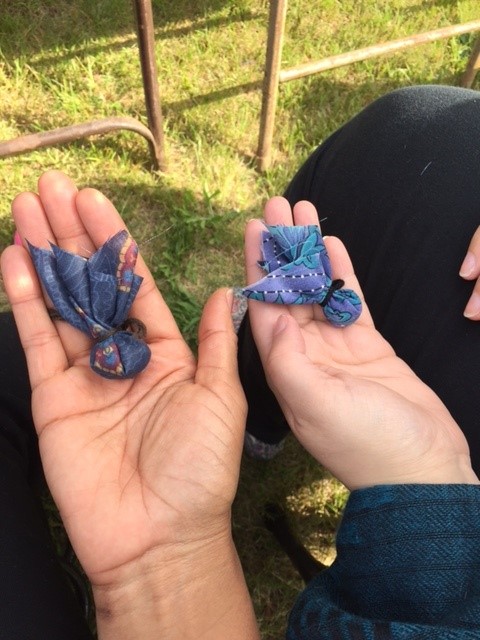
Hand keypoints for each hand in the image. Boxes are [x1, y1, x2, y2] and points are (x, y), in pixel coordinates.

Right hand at [1, 171, 246, 585]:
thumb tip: (224, 293)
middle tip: (52, 188)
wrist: (161, 536)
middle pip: (91, 284)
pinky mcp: (52, 400)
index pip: (132, 283)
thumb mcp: (221, 398)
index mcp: (163, 352)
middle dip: (71, 236)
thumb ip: (214, 343)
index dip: (114, 241)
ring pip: (59, 304)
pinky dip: (24, 302)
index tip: (95, 201)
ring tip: (27, 208)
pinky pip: (36, 342)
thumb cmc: (200, 470)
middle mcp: (120, 357)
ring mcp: (83, 376)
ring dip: (42, 256)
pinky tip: (14, 260)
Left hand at [245, 197, 478, 489]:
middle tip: (276, 206)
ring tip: (304, 211)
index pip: (264, 307)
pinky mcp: (367, 347)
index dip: (258, 266)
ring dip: (310, 252)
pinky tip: (334, 244)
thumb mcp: (317, 406)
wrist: (421, 471)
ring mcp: (337, 350)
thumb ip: (288, 361)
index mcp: (285, 369)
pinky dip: (343, 273)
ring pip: (319, 289)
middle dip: (281, 249)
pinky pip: (351, 300)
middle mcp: (305, 355)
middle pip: (288, 291)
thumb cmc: (367, 445)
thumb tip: (270, 316)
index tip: (253, 228)